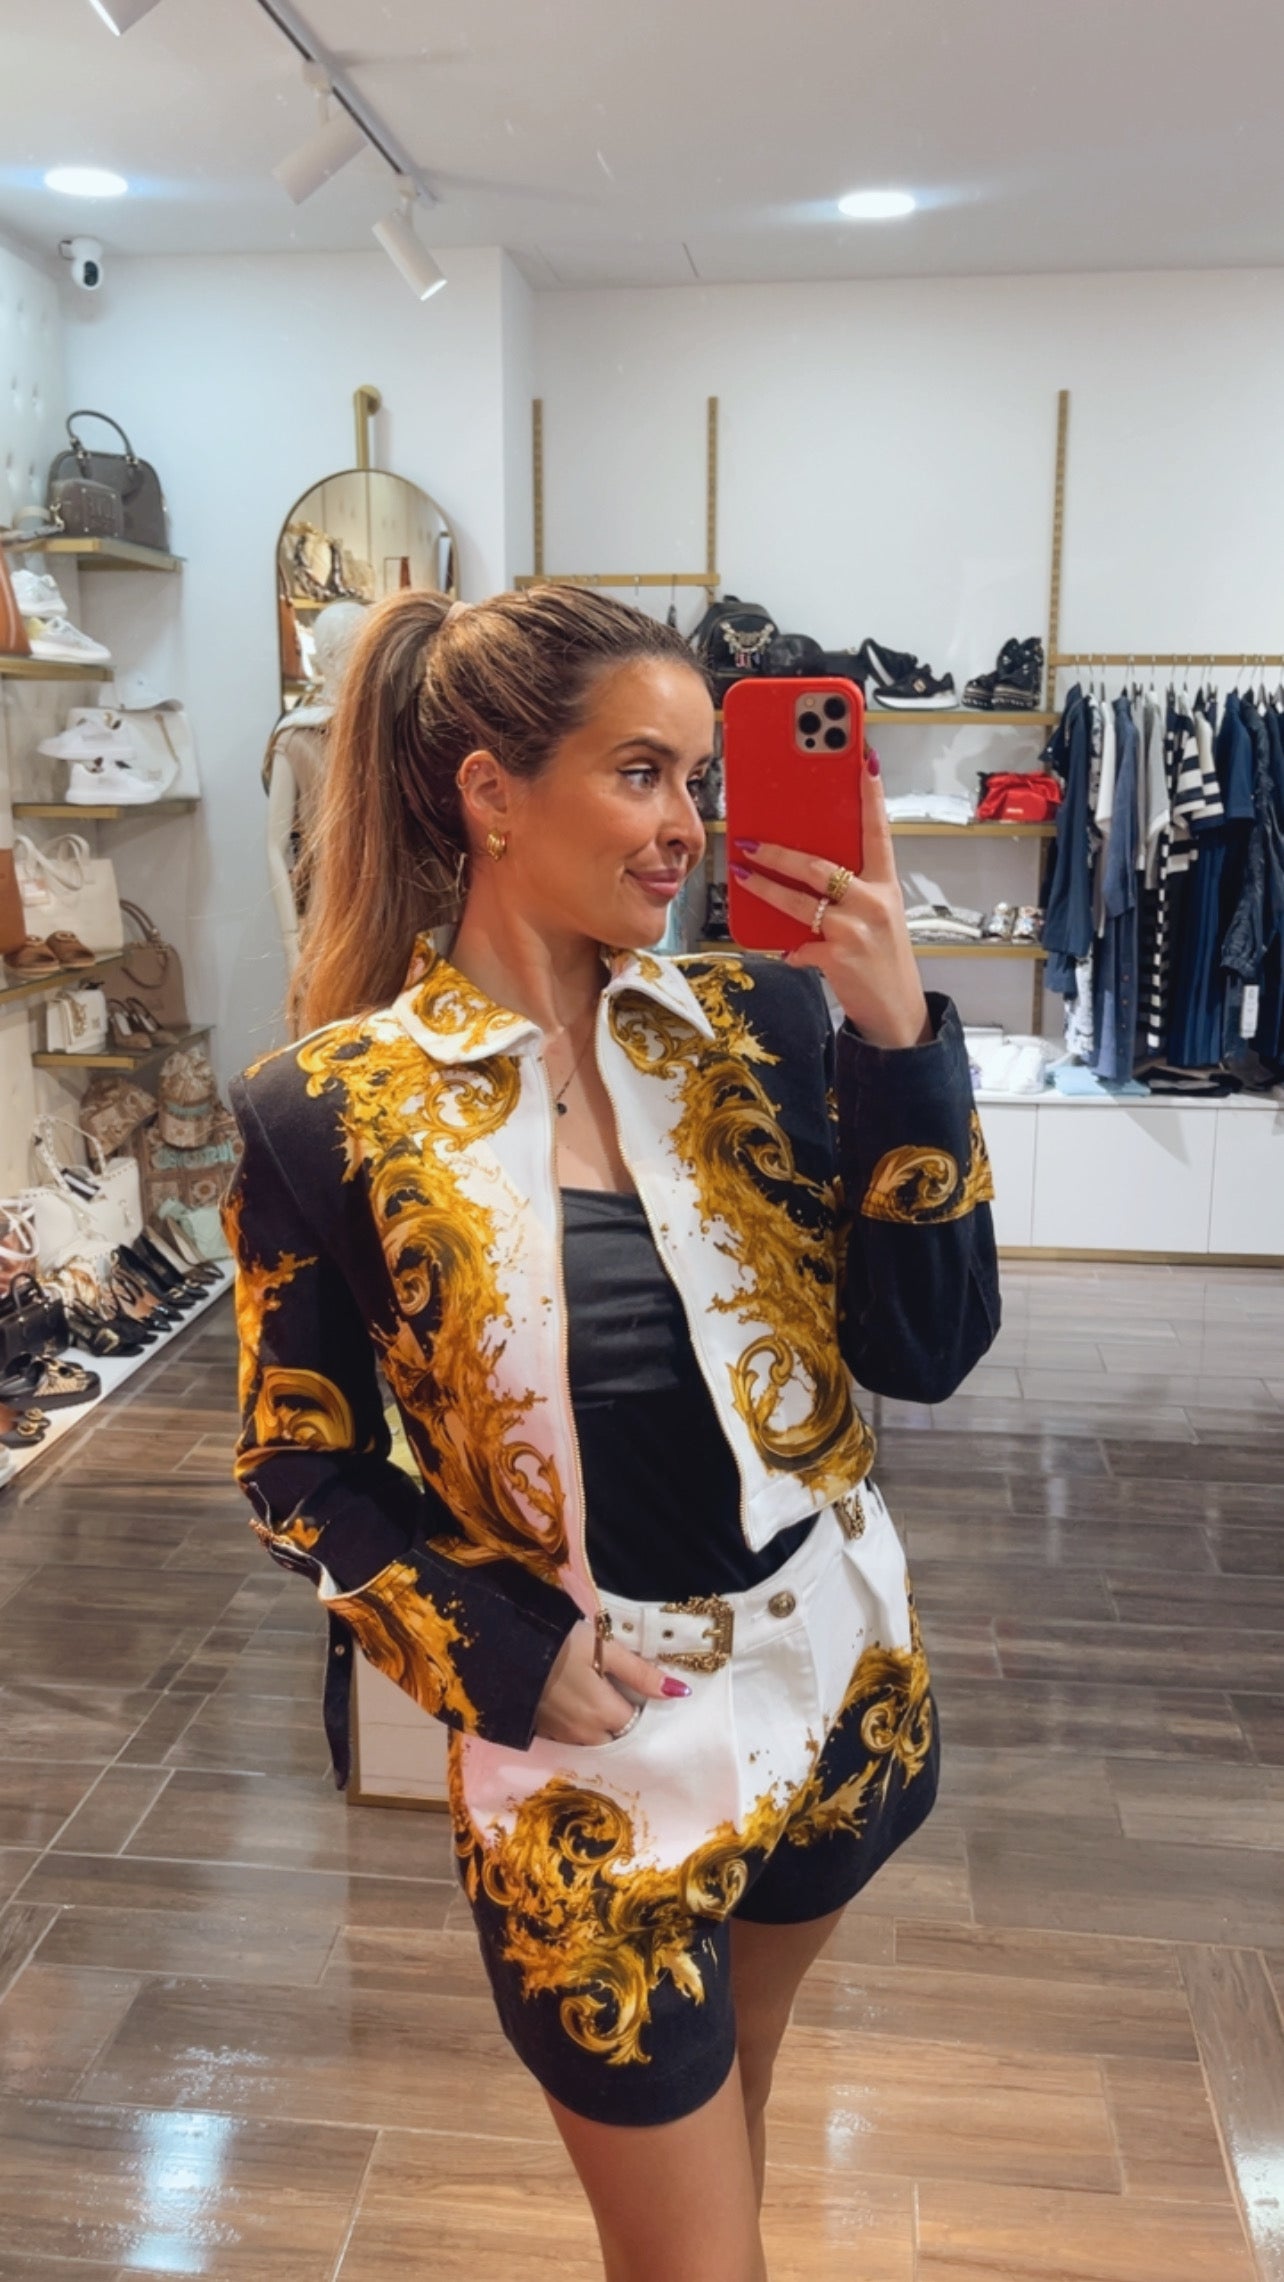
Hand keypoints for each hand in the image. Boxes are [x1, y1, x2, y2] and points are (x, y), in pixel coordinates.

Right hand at [534, 1617, 688, 1743]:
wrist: (502, 1648)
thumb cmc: (558, 1643)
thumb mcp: (603, 1647)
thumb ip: (639, 1673)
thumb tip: (679, 1692)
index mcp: (604, 1714)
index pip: (638, 1726)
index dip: (645, 1711)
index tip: (644, 1694)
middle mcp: (585, 1734)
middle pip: (617, 1739)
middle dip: (624, 1724)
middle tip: (624, 1696)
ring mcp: (561, 1736)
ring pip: (594, 1741)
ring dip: (602, 1728)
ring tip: (602, 1701)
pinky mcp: (543, 1731)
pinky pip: (572, 1739)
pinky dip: (580, 1728)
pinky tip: (577, 1706)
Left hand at [731, 749, 930, 1049]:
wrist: (896, 1010)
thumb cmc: (882, 955)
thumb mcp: (877, 912)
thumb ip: (850, 885)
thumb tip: (803, 860)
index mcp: (886, 884)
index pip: (878, 830)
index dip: (871, 795)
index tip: (863, 760)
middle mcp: (874, 902)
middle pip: (820, 866)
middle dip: (780, 851)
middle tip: (750, 841)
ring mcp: (856, 930)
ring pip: (800, 901)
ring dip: (765, 887)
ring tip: (742, 873)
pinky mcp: (838, 958)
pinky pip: (797, 944)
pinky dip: (782, 943)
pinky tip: (772, 942)